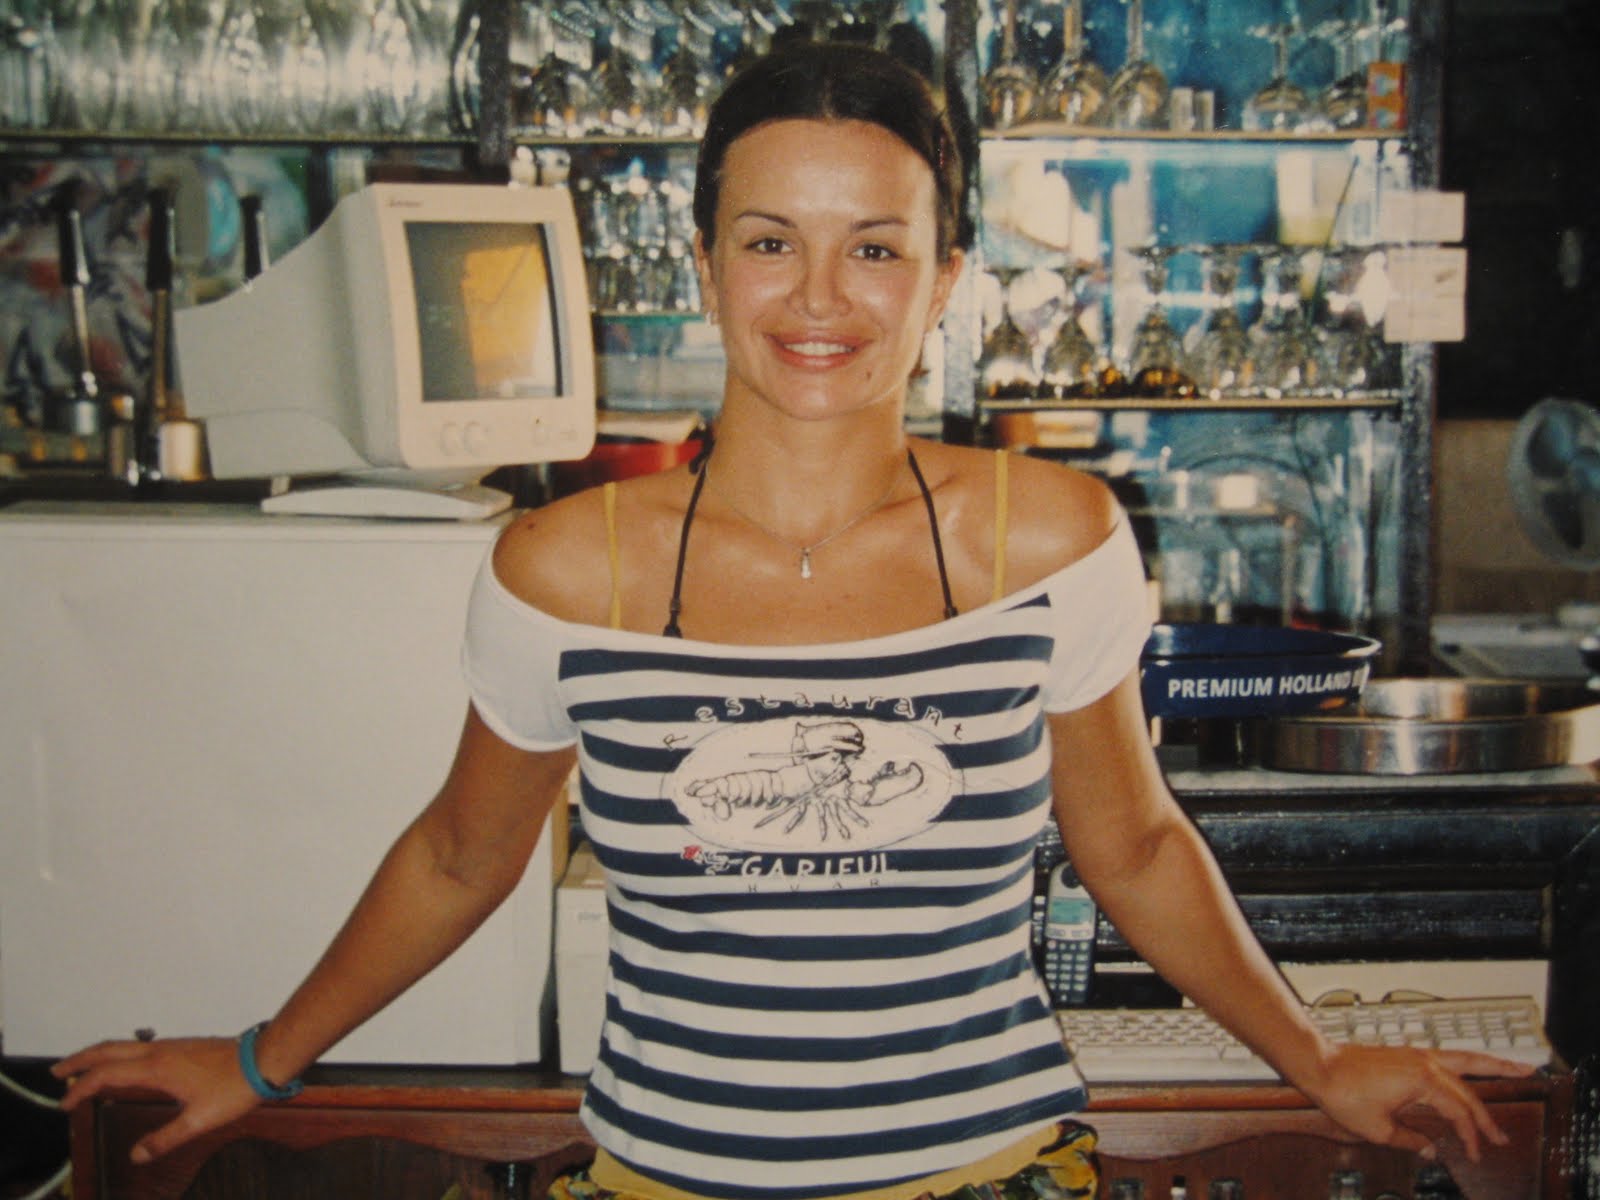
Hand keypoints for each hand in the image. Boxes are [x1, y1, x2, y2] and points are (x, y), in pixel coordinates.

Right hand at [52, 1036, 263, 1163]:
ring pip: (124, 1044)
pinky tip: (124, 1066)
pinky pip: (140, 1046)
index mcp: (157, 1067)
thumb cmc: (236, 1086)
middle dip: (80, 1059)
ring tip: (83, 1067)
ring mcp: (171, 1045)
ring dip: (99, 1054)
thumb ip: (165, 1139)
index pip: (106, 1074)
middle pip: (108, 1049)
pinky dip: (120, 1053)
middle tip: (57, 1071)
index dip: (81, 1088)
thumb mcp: (199, 1121)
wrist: (264, 1058)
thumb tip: (137, 1155)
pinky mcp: (182, 1046)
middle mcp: (159, 1051)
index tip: (65, 1103)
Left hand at [1304, 1043, 1536, 1161]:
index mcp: (1424, 1081)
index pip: (1459, 1113)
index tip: (1473, 1155)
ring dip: (1494, 1066)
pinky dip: (1468, 1063)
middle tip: (1503, 1137)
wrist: (1319, 1065)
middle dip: (1487, 1116)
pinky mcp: (1409, 1054)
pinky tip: (1475, 1069)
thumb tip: (1430, 1150)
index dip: (1470, 1137)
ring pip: (1466, 1059)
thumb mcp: (1379, 1129)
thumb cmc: (1344, 1094)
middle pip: (1469, 1090)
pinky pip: (1448, 1057)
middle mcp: (1426, 1063)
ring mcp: (1418, 1054)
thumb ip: (1410, 1140)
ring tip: (1522, 1067)